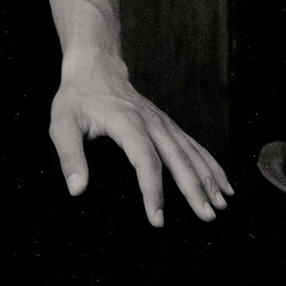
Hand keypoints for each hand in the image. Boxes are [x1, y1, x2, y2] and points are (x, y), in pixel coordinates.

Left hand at [49, 52, 232, 226]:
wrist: (96, 66)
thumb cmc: (78, 97)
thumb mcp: (63, 124)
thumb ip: (69, 156)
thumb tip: (77, 189)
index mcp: (127, 122)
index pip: (145, 159)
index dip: (152, 190)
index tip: (157, 219)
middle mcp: (151, 122)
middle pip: (178, 158)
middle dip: (194, 188)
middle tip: (207, 216)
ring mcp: (163, 123)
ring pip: (191, 152)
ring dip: (209, 178)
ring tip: (222, 204)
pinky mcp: (168, 126)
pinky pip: (194, 146)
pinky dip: (212, 164)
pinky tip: (223, 184)